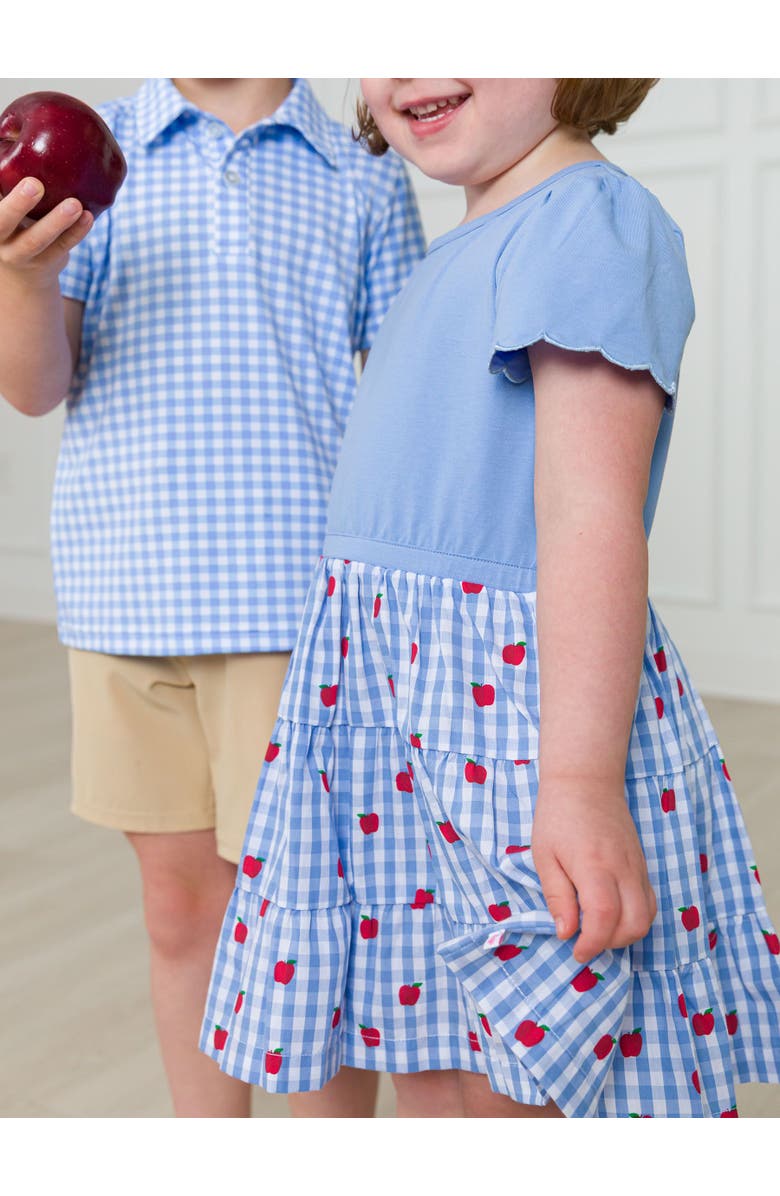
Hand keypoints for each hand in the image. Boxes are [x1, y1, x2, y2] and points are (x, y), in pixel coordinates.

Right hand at [0, 176, 91, 288]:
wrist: (23, 272)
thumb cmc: (14, 219)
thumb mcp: (4, 199)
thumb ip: (9, 173)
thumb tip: (13, 125)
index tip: (3, 165)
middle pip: (2, 222)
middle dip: (17, 204)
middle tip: (35, 184)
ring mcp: (21, 253)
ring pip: (37, 240)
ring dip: (56, 222)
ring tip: (75, 205)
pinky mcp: (47, 262)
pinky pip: (62, 247)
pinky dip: (76, 233)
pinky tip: (89, 216)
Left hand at [531, 777, 656, 963]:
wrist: (586, 781)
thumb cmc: (558, 816)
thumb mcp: (544, 856)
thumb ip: (557, 896)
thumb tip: (566, 932)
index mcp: (593, 866)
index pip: (605, 917)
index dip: (593, 943)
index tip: (577, 951)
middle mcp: (622, 869)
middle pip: (635, 923)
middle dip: (611, 944)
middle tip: (585, 942)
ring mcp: (636, 866)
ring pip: (647, 916)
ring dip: (626, 934)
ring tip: (599, 930)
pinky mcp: (642, 864)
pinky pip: (649, 901)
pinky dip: (636, 917)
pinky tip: (614, 914)